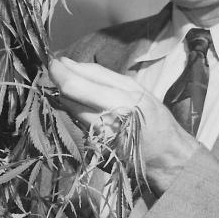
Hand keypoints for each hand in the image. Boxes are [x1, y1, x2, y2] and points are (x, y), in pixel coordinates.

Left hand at [48, 56, 197, 193]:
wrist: (164, 155)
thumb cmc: (153, 118)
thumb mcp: (136, 90)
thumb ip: (104, 77)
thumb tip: (72, 64)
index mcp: (125, 98)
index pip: (82, 81)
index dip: (63, 70)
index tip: (55, 61)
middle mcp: (111, 116)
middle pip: (71, 94)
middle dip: (58, 79)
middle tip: (54, 69)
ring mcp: (100, 134)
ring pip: (70, 109)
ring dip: (63, 96)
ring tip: (65, 85)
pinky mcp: (95, 146)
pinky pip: (76, 123)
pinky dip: (72, 111)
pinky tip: (75, 104)